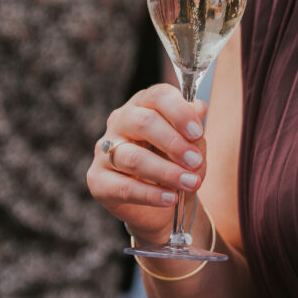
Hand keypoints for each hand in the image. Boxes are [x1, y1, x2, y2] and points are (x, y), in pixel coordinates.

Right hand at [86, 85, 208, 245]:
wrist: (165, 201)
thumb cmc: (178, 163)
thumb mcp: (193, 146)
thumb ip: (194, 130)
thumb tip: (199, 107)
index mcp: (145, 104)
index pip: (158, 96)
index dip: (180, 113)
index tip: (198, 133)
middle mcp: (121, 122)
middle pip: (143, 122)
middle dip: (174, 143)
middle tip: (195, 161)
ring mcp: (104, 150)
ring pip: (134, 158)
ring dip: (167, 172)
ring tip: (190, 183)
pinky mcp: (97, 180)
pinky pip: (124, 187)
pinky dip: (151, 194)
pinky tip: (169, 198)